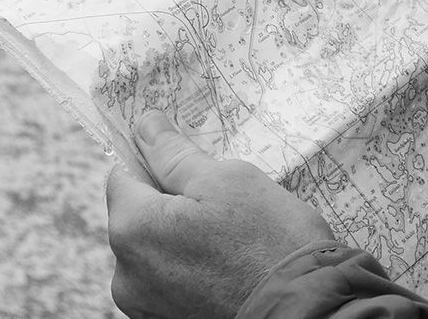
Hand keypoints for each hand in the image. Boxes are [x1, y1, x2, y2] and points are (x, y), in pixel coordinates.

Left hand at [105, 110, 335, 318]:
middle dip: (174, 204)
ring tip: (232, 242)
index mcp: (133, 228)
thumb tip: (145, 126)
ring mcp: (144, 306)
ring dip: (183, 239)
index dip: (157, 163)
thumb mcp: (228, 180)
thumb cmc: (270, 242)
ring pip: (157, 251)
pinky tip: (229, 269)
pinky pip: (171, 282)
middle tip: (224, 205)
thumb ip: (176, 155)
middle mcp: (125, 274)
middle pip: (140, 217)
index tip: (192, 166)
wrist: (305, 311)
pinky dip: (193, 271)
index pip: (123, 175)